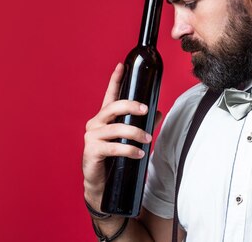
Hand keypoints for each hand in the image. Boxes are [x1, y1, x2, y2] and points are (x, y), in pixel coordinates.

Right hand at [82, 63, 161, 210]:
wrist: (102, 185)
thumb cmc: (114, 160)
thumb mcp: (130, 140)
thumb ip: (143, 125)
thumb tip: (160, 113)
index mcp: (104, 118)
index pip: (109, 94)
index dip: (115, 79)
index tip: (121, 65)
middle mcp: (95, 123)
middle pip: (113, 107)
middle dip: (131, 106)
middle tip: (146, 110)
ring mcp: (92, 137)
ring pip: (116, 128)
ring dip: (135, 133)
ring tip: (148, 140)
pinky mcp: (91, 151)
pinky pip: (113, 147)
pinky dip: (128, 149)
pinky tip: (139, 153)